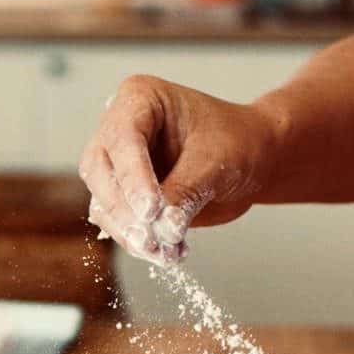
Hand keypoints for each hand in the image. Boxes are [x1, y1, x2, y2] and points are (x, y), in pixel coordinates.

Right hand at [78, 75, 278, 263]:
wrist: (253, 159)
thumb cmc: (238, 142)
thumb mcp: (216, 161)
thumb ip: (186, 191)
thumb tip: (162, 228)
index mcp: (140, 99)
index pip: (122, 138)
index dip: (133, 177)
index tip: (150, 210)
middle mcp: (121, 128)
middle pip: (99, 171)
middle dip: (123, 211)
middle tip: (150, 241)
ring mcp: (119, 164)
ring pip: (103, 202)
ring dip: (129, 233)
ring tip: (165, 254)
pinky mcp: (127, 195)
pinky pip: (118, 223)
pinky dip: (139, 242)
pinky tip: (168, 253)